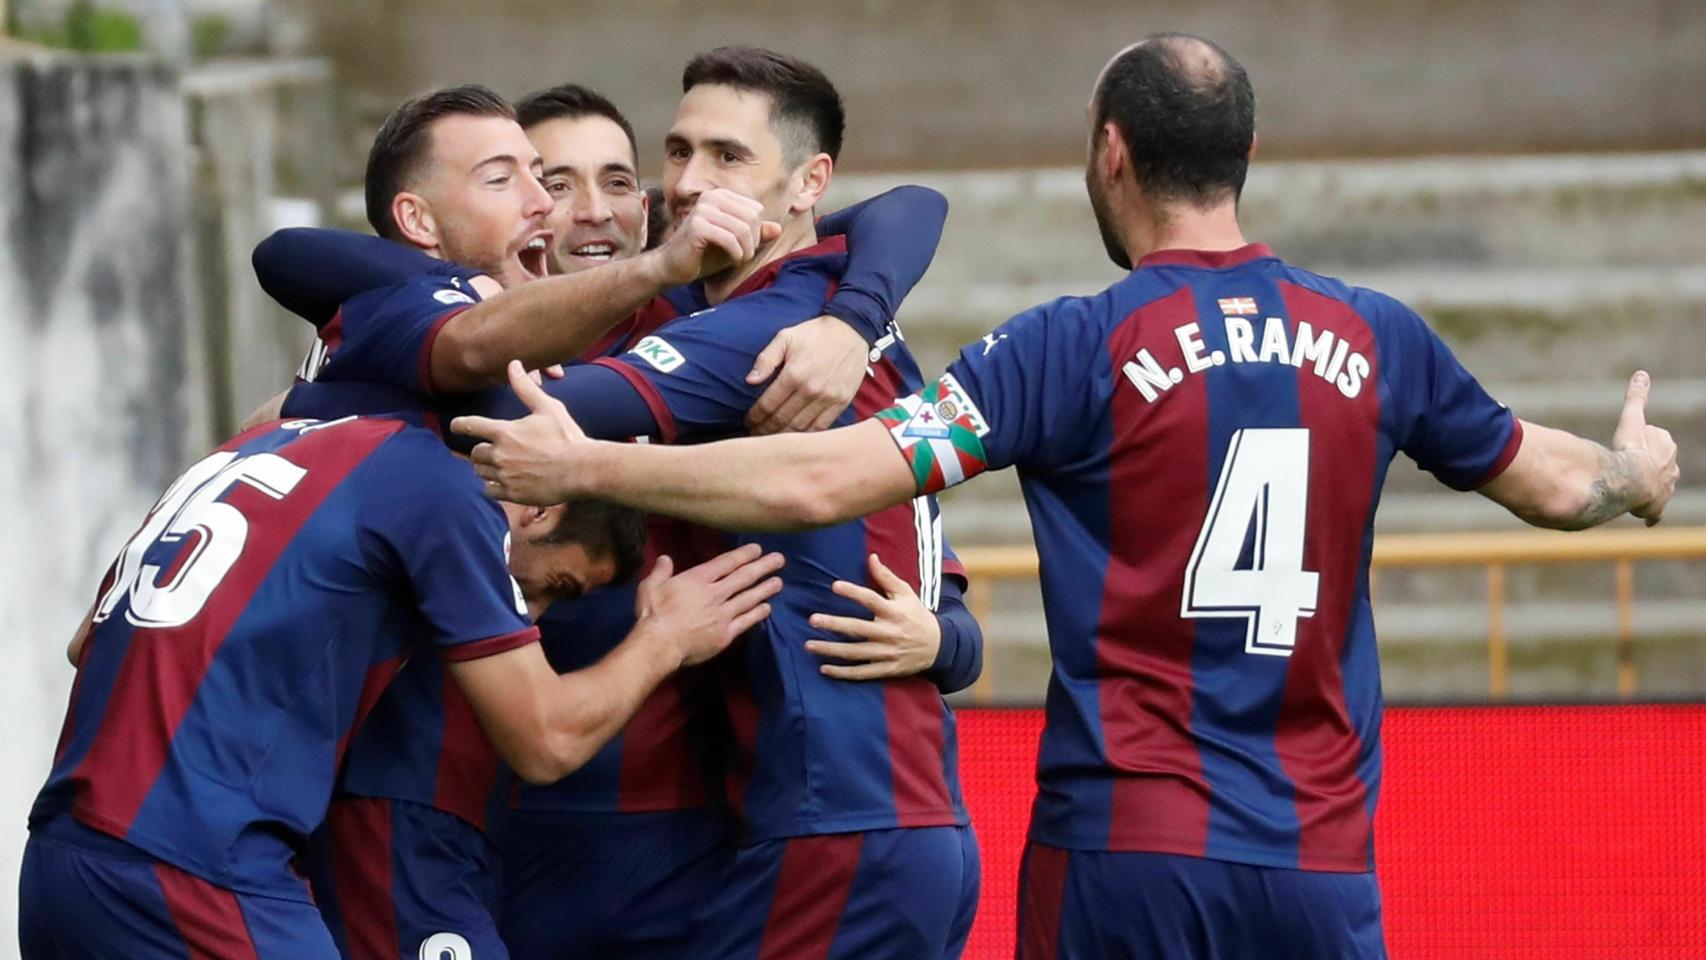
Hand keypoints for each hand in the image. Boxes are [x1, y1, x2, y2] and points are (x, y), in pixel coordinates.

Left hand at [455, 360, 586, 504]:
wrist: (581, 469)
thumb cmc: (566, 436)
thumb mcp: (548, 407)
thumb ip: (525, 388)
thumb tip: (513, 364)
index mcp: (504, 432)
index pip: (469, 426)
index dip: (459, 425)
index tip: (454, 426)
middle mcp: (499, 454)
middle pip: (475, 453)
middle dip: (481, 450)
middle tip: (494, 450)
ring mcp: (504, 475)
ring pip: (480, 472)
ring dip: (486, 468)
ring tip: (502, 465)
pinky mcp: (512, 493)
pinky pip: (490, 490)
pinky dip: (493, 486)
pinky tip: (505, 482)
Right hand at [635, 545, 784, 665]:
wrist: (659, 644)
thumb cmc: (653, 614)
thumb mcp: (650, 587)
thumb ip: (661, 571)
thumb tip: (665, 558)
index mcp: (698, 579)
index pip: (727, 563)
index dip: (744, 555)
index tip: (758, 549)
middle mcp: (715, 594)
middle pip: (744, 577)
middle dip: (763, 566)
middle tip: (779, 559)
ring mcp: (723, 614)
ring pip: (750, 598)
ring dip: (766, 589)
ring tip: (779, 581)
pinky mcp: (726, 634)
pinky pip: (746, 621)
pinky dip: (758, 613)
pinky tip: (767, 608)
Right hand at [656, 188, 782, 284]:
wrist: (671, 267)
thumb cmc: (703, 255)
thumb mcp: (735, 244)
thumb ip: (756, 235)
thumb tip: (779, 229)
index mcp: (720, 196)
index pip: (755, 209)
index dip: (757, 231)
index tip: (746, 247)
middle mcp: (711, 197)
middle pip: (752, 217)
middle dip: (753, 241)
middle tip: (744, 255)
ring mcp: (703, 209)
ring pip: (743, 228)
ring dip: (746, 250)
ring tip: (738, 259)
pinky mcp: (697, 226)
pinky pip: (730, 239)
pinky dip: (736, 254)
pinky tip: (732, 261)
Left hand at [744, 315, 869, 433]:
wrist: (851, 331)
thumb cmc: (815, 334)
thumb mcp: (785, 337)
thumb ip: (766, 359)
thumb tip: (750, 381)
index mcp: (793, 374)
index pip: (768, 405)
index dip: (754, 417)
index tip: (748, 421)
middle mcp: (810, 390)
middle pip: (781, 419)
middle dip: (764, 430)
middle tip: (755, 434)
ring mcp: (827, 398)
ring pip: (800, 428)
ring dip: (783, 436)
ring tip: (771, 439)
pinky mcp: (841, 403)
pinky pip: (821, 427)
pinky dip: (807, 436)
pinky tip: (796, 438)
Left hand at [803, 554, 939, 680]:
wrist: (939, 646)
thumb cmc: (917, 615)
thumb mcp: (906, 594)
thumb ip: (886, 577)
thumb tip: (871, 557)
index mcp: (894, 612)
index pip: (871, 600)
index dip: (853, 593)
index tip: (834, 586)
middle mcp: (890, 633)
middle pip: (858, 628)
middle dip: (834, 625)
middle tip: (812, 619)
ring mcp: (887, 653)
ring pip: (856, 653)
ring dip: (831, 650)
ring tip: (809, 645)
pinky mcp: (886, 669)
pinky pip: (862, 673)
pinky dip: (843, 673)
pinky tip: (825, 668)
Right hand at [1613, 370, 1679, 525]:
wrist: (1629, 480)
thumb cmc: (1630, 450)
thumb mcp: (1632, 420)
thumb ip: (1636, 398)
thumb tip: (1642, 373)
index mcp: (1666, 447)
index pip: (1657, 440)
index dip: (1642, 442)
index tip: (1630, 444)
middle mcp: (1671, 469)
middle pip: (1660, 465)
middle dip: (1649, 467)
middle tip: (1630, 466)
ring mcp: (1664, 490)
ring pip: (1658, 488)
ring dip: (1648, 490)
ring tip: (1633, 490)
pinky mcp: (1655, 508)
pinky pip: (1653, 513)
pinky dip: (1650, 515)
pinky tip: (1647, 519)